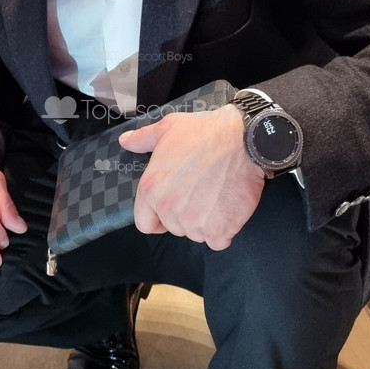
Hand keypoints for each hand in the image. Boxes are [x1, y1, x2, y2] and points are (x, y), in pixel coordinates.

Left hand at [119, 104, 265, 250]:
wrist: (244, 140)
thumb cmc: (205, 132)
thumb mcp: (167, 128)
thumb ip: (142, 139)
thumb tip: (125, 142)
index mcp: (151, 190)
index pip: (145, 223)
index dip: (157, 217)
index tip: (172, 206)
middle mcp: (169, 211)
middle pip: (174, 228)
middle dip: (185, 215)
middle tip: (200, 192)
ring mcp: (195, 223)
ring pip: (196, 234)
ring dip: (206, 222)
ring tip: (216, 196)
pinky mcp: (220, 230)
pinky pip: (218, 241)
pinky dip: (224, 229)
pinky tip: (228, 208)